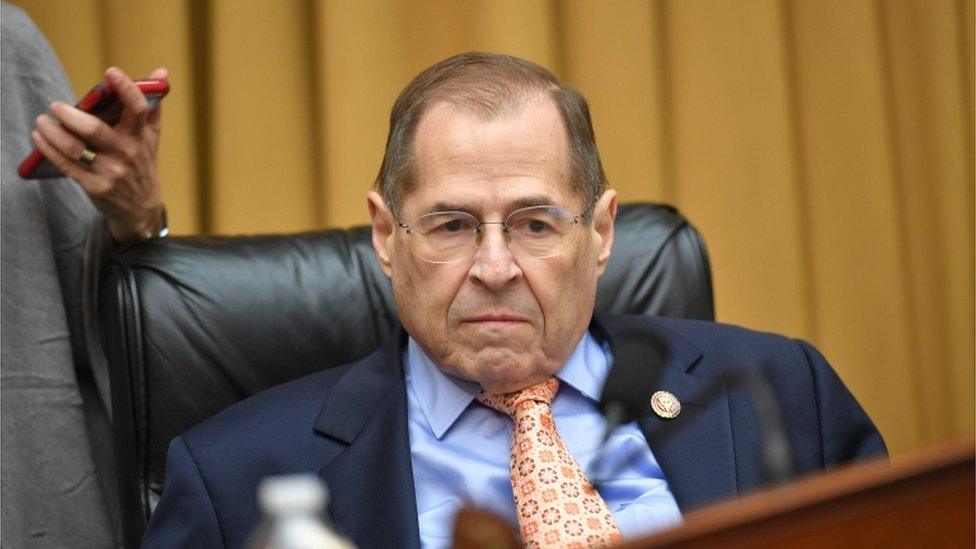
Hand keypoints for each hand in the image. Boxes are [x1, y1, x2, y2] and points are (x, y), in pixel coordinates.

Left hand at [31, 66, 167, 241]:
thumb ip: (152, 105)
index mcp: (141, 138)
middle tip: (56, 105)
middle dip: (69, 114)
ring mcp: (110, 172)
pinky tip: (40, 138)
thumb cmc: (142, 164)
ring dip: (52, 131)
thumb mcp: (151, 137)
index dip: (126, 89)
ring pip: (74, 147)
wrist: (141, 208)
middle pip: (94, 129)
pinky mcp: (95, 187)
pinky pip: (66, 165)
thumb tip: (162, 71)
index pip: (138, 110)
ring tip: (42, 120)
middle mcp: (127, 154)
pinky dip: (48, 149)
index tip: (111, 72)